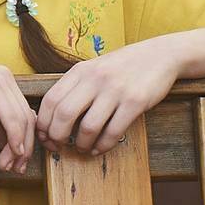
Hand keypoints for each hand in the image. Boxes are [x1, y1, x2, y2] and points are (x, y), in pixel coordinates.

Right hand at [0, 52, 35, 172]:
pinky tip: (11, 150)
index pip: (24, 116)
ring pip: (22, 119)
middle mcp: (6, 78)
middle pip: (28, 119)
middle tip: (16, 168)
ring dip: (19, 146)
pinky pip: (10, 115)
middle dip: (24, 148)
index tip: (16, 163)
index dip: (24, 142)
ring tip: (9, 164)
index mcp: (2, 83)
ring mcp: (0, 79)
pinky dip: (14, 135)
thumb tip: (10, 148)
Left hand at [37, 38, 180, 155]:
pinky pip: (114, 131)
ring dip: (81, 144)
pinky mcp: (136, 102)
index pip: (50, 100)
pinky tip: (99, 148)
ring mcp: (115, 90)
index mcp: (79, 71)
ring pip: (88, 126)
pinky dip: (103, 145)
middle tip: (58, 147)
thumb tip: (52, 117)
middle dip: (57, 136)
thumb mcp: (93, 69)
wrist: (160, 55)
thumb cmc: (122, 66)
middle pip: (64, 114)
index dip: (43, 123)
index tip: (44, 136)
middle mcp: (94, 79)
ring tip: (81, 149)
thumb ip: (74, 87)